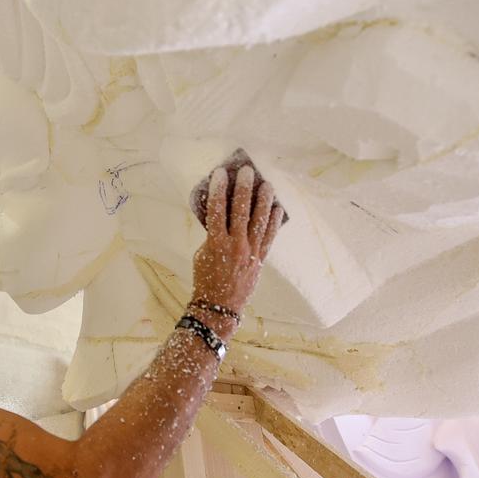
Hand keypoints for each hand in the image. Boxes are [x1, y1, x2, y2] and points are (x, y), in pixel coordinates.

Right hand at [191, 165, 283, 318]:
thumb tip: (221, 217)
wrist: (219, 306)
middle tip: (247, 171)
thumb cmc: (205, 279)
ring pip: (259, 221)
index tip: (221, 173)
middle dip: (244, 189)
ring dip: (264, 201)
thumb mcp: (202, 254)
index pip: (217, 210)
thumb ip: (212, 235)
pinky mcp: (260, 259)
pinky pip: (269, 237)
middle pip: (241, 211)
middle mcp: (236, 245)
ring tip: (267, 184)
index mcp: (216, 243)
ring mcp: (250, 252)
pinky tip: (277, 209)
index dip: (219, 189)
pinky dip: (273, 222)